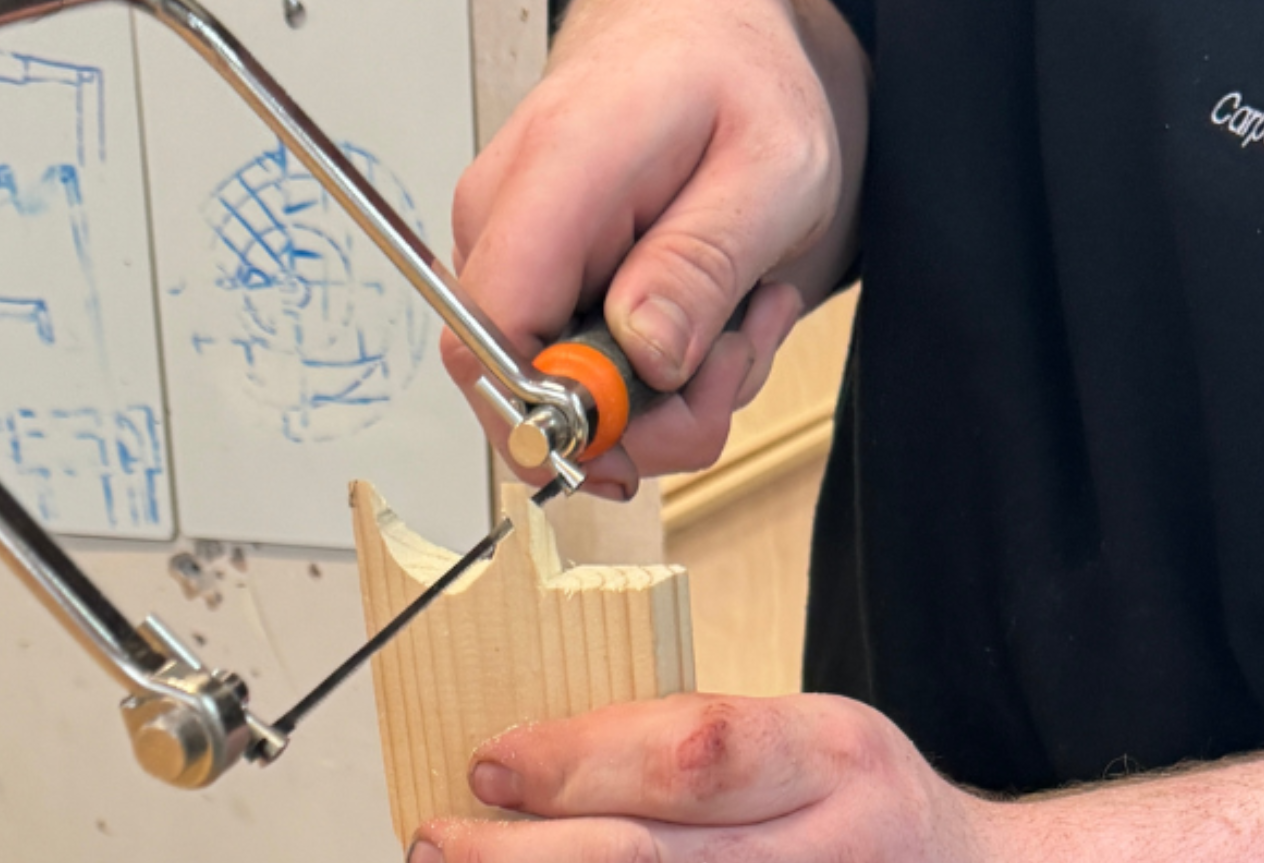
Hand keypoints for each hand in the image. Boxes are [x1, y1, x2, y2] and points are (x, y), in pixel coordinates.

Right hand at [443, 0, 869, 497]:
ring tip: (736, 320)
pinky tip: (708, 319)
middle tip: (732, 358)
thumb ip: (701, 266)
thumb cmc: (736, 79)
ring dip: (672, 398)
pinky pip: (583, 383)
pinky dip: (661, 381)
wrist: (709, 37)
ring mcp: (514, 261)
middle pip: (527, 392)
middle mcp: (507, 222)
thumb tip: (645, 358)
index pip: (494, 336)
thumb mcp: (770, 169)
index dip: (559, 413)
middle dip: (648, 418)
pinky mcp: (535, 292)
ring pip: (566, 403)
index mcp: (554, 176)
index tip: (645, 424)